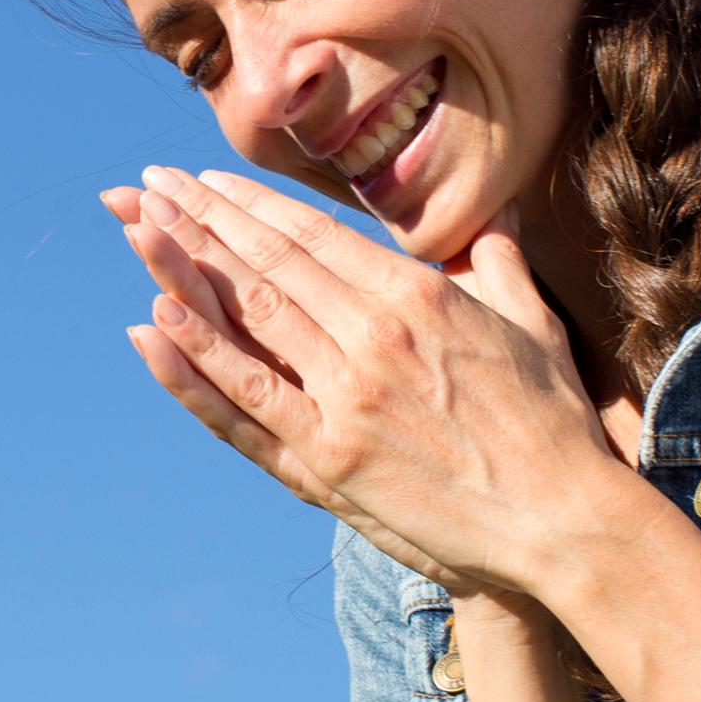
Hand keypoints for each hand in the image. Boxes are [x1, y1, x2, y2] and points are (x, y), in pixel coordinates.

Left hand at [110, 166, 637, 597]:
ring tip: (136, 229)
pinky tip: (153, 324)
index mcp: (416, 296)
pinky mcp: (328, 461)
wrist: (565, 521)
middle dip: (201, 219)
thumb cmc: (554, 425)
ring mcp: (345, 399)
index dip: (251, 204)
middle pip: (268, 263)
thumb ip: (499, 264)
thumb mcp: (531, 324)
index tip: (206, 180)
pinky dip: (195, 363)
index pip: (313, 235)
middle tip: (147, 185)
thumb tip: (497, 221)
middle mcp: (372, 336)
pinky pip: (246, 402)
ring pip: (247, 319)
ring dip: (183, 269)